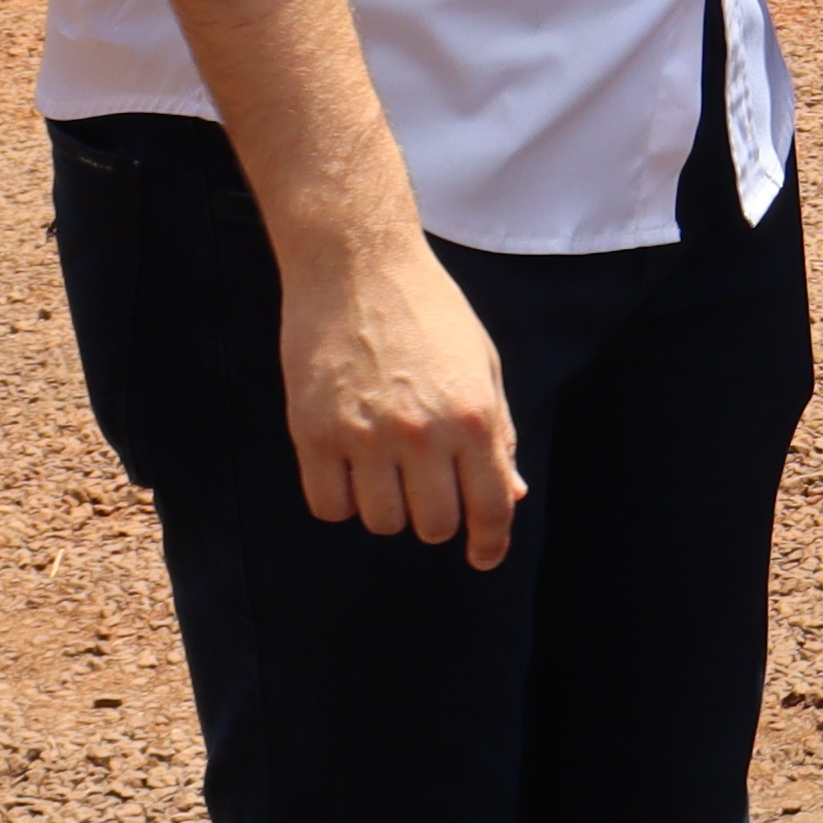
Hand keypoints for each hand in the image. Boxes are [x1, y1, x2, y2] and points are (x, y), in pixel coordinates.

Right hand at [282, 229, 525, 567]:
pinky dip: (342, 501)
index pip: (489, 507)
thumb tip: (510, 497)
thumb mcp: (483, 367)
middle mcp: (422, 432)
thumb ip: (498, 435)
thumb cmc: (431, 313)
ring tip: (386, 467)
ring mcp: (364, 435)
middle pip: (432, 525)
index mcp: (474, 416)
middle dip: (436, 519)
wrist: (357, 267)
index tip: (483, 556)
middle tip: (428, 491)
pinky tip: (349, 471)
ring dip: (387, 507)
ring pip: (380, 521)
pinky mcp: (312, 432)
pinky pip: (328, 505)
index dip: (490, 543)